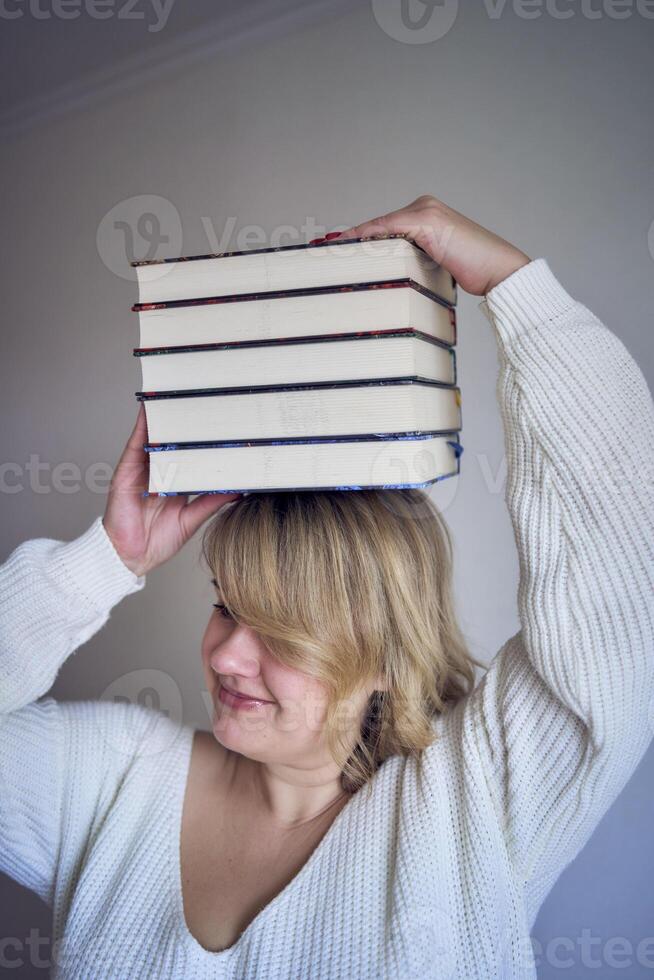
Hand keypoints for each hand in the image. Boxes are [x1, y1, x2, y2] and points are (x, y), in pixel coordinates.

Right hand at [102, 404, 241, 577]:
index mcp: (175, 482)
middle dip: (187, 424)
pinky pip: (135, 443)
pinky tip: (150, 409)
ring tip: (178, 396)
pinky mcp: (127, 471)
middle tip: (205, 402)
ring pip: (155, 437)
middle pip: (173, 442)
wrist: (130, 557)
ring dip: (164, 417)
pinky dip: (142, 426)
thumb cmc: (157, 541)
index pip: (191, 456)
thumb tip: (238, 490)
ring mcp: (142, 470)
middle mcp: (159, 472)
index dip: (203, 442)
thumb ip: (212, 502)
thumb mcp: (193, 518)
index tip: (221, 426)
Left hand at [332, 194, 530, 296]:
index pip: (383, 229)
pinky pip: (386, 229)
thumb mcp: (434, 267)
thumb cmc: (473, 274)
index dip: (356, 239)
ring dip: (352, 241)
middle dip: (348, 240)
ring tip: (324, 250)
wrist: (499, 271)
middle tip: (317, 250)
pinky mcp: (426, 221)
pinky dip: (364, 237)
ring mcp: (424, 211)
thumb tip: (385, 277)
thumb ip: (412, 263)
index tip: (330, 248)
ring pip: (378, 227)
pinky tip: (345, 247)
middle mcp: (423, 206)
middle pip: (376, 227)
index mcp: (425, 214)